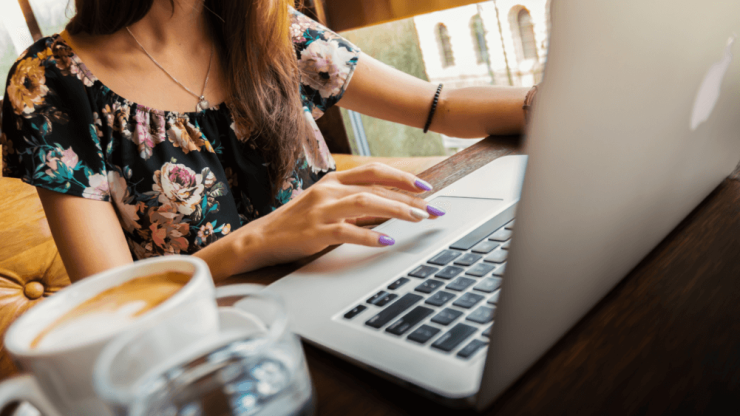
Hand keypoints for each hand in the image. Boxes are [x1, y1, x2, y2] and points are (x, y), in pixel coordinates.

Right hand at [239, 163, 445, 268]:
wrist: (262, 238)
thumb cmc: (298, 223)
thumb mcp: (326, 205)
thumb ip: (354, 202)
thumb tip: (390, 207)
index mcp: (334, 181)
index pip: (374, 171)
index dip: (402, 177)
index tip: (426, 187)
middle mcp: (329, 190)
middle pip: (376, 187)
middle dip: (409, 197)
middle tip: (433, 209)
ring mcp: (322, 210)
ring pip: (366, 203)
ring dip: (396, 210)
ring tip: (418, 219)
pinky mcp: (315, 232)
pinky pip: (348, 231)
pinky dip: (370, 235)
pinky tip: (386, 241)